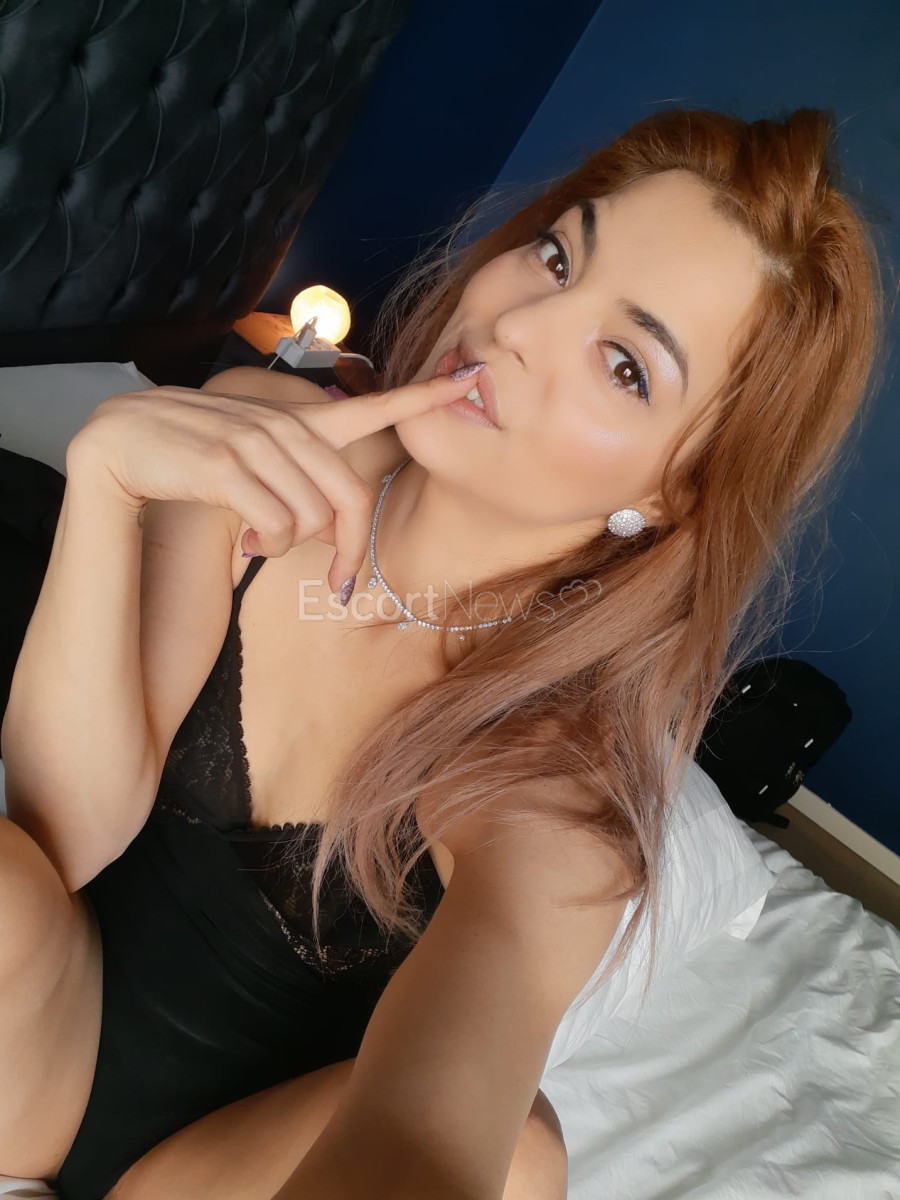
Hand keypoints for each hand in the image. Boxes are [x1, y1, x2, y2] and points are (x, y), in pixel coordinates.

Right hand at [66, 369, 481, 593]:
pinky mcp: (222, 464)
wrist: (120, 450)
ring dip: (286, 547)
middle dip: (349, 551)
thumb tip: (333, 529)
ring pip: (309, 518)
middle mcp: (282, 424)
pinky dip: (264, 547)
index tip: (469, 379)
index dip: (423, 398)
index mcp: (298, 422)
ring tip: (255, 539)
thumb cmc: (194, 467)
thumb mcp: (257, 466)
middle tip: (341, 582)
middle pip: (349, 498)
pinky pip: (275, 525)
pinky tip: (239, 541)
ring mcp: (252, 440)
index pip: (372, 407)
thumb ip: (300, 482)